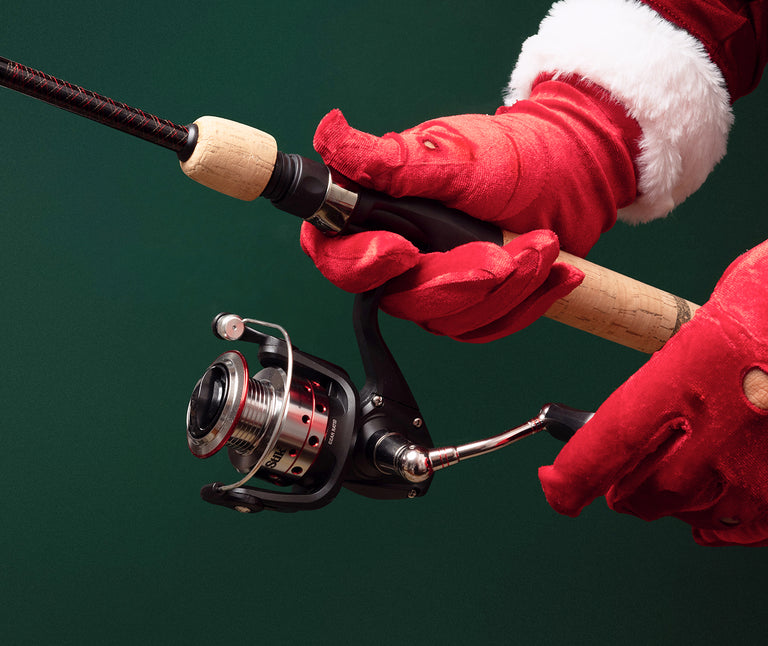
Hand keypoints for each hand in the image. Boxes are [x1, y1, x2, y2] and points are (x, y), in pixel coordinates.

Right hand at [303, 76, 638, 340]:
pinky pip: (486, 327)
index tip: (404, 250)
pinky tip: (553, 272)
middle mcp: (399, 258)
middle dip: (458, 282)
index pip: (337, 257)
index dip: (362, 264)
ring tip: (541, 246)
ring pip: (449, 320)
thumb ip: (387, 160)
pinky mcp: (470, 306)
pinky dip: (526, 302)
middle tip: (501, 255)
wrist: (566, 176)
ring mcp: (435, 286)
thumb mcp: (448, 155)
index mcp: (377, 217)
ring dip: (504, 289)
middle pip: (401, 299)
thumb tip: (328, 133)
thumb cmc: (507, 158)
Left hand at [539, 241, 767, 545]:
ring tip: (661, 486)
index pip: (609, 442)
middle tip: (614, 482)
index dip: (573, 476)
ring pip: (687, 509)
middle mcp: (720, 427)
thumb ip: (677, 355)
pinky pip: (744, 526)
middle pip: (642, 486)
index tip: (555, 487)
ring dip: (665, 502)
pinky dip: (717, 525)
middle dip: (619, 488)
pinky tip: (707, 518)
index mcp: (689, 374)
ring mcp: (762, 463)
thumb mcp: (718, 309)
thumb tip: (654, 383)